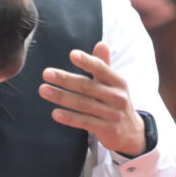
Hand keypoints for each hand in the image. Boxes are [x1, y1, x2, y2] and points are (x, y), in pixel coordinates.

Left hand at [39, 41, 146, 156]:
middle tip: (46, 73)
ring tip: (43, 90)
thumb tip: (101, 43)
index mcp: (118, 82)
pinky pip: (85, 122)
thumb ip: (104, 65)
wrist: (132, 133)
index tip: (72, 55)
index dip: (87, 62)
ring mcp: (113, 114)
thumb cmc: (115, 102)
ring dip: (61, 97)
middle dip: (65, 79)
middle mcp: (117, 97)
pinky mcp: (107, 130)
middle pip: (87, 86)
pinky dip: (69, 118)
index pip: (101, 69)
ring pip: (83, 104)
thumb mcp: (113, 84)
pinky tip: (55, 113)